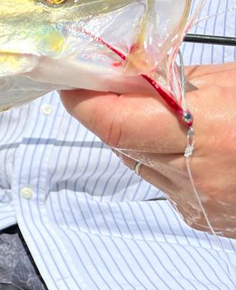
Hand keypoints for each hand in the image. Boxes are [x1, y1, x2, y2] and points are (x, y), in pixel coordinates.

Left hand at [61, 62, 235, 237]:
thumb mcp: (235, 81)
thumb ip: (178, 78)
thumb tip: (129, 72)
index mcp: (211, 131)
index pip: (112, 120)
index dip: (82, 98)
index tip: (70, 78)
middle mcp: (198, 174)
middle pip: (118, 141)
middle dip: (107, 110)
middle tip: (108, 84)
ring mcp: (199, 201)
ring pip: (134, 162)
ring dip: (132, 133)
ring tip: (158, 110)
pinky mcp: (202, 217)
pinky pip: (159, 181)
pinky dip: (157, 157)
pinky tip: (181, 140)